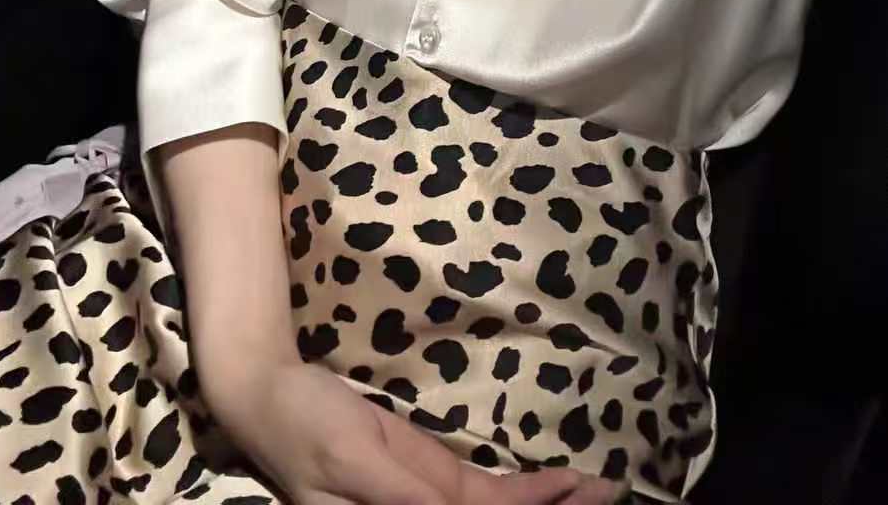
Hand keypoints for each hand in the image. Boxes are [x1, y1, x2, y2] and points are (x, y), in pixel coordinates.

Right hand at [204, 355, 625, 504]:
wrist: (274, 393)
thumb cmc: (306, 427)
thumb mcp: (354, 461)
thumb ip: (407, 500)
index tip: (574, 504)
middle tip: (612, 496)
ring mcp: (433, 503)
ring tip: (605, 490)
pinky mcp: (434, 478)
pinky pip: (490, 492)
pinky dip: (530, 489)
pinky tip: (566, 483)